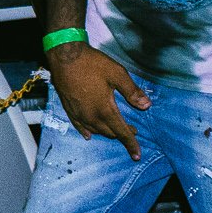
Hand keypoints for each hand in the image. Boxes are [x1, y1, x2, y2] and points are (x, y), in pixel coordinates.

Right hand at [46, 43, 149, 158]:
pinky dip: (87, 132)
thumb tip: (146, 105)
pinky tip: (89, 135)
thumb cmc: (92, 63)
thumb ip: (132, 91)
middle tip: (133, 130)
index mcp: (105, 110)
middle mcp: (91, 116)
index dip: (131, 144)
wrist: (65, 57)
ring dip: (107, 132)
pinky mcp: (69, 109)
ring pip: (96, 131)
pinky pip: (79, 126)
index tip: (137, 155)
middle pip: (109, 132)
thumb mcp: (117, 74)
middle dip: (122, 134)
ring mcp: (79, 114)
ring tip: (116, 129)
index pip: (122, 132)